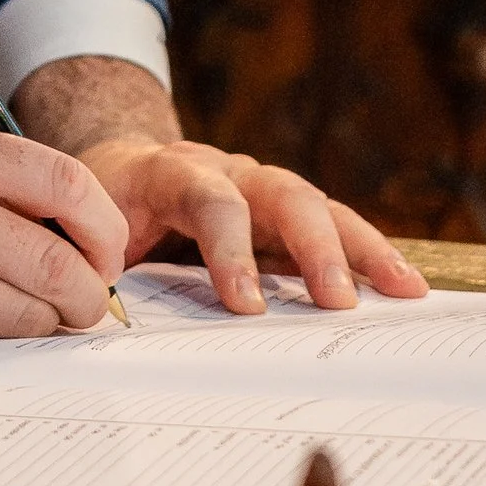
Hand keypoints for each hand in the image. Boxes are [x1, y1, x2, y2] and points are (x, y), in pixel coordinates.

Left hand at [75, 135, 426, 316]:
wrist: (113, 169)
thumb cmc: (97, 210)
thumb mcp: (82, 230)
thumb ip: (95, 263)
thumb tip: (103, 316)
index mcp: (169, 172)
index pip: (209, 200)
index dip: (229, 249)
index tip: (245, 306)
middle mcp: (226, 170)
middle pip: (281, 193)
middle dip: (314, 247)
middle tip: (338, 301)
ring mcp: (259, 188)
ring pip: (317, 207)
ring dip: (361, 248)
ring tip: (403, 289)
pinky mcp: (279, 214)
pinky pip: (328, 228)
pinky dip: (365, 255)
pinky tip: (402, 286)